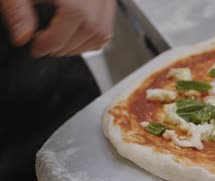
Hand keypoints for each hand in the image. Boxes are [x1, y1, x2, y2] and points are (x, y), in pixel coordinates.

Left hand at [0, 0, 115, 56]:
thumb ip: (17, 10)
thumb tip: (23, 36)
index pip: (68, 29)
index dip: (51, 44)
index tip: (37, 48)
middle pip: (91, 31)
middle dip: (68, 47)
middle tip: (48, 47)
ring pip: (104, 30)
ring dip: (83, 43)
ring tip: (62, 42)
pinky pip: (109, 22)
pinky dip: (95, 34)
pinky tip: (76, 32)